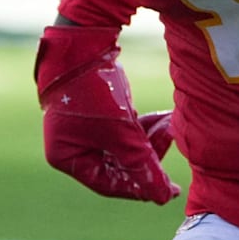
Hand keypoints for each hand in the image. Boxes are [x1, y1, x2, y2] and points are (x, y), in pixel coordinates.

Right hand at [35, 24, 180, 203]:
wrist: (83, 42)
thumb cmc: (94, 90)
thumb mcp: (120, 130)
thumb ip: (141, 163)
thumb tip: (162, 197)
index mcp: (66, 157)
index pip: (108, 184)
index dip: (140, 187)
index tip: (168, 190)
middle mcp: (72, 144)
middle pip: (117, 164)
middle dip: (147, 154)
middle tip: (172, 143)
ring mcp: (83, 126)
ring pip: (123, 144)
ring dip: (148, 136)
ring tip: (170, 123)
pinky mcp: (96, 108)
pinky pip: (122, 127)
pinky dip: (141, 124)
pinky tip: (162, 117)